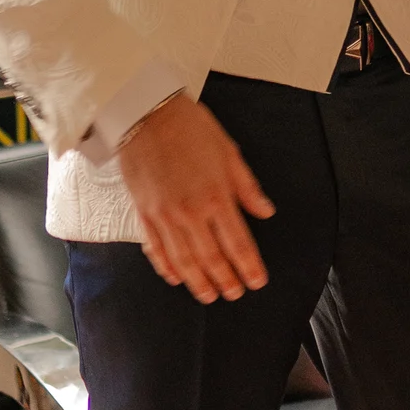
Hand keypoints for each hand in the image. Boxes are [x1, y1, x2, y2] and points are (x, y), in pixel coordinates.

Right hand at [119, 95, 274, 302]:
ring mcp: (164, 215)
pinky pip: (155, 248)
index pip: (238, 243)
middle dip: (225, 280)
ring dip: (197, 282)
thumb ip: (247, 187)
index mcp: (216, 196)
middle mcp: (190, 212)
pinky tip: (175, 277)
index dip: (248, 267)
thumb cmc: (189, 127)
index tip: (256, 282)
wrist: (146, 113)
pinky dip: (165, 266)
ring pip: (183, 260)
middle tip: (234, 294)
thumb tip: (266, 212)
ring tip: (208, 296)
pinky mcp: (143, 212)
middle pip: (211, 258)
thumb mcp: (228, 152)